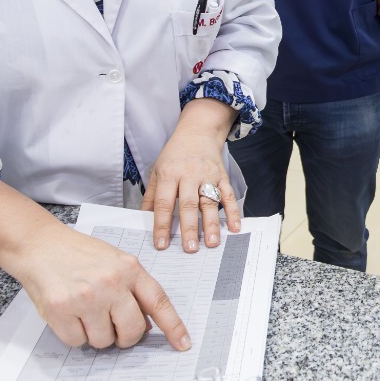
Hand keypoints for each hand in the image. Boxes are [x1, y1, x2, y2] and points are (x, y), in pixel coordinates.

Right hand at [11, 224, 189, 349]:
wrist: (40, 245)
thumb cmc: (79, 254)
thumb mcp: (116, 261)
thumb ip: (133, 289)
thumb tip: (145, 325)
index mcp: (130, 269)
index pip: (158, 302)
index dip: (173, 326)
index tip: (183, 344)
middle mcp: (110, 283)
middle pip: (132, 331)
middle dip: (125, 337)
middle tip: (114, 328)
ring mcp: (85, 297)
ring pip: (103, 341)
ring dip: (96, 335)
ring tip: (85, 313)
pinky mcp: (60, 310)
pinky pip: (77, 342)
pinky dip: (74, 335)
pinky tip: (70, 315)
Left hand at [141, 98, 240, 251]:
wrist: (197, 132)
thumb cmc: (175, 154)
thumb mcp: (157, 170)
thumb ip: (151, 195)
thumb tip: (143, 218)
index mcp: (169, 174)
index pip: (164, 203)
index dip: (161, 225)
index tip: (162, 244)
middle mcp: (189, 174)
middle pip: (188, 205)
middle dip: (189, 228)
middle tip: (190, 248)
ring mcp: (208, 175)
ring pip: (209, 202)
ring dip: (212, 224)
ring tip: (212, 243)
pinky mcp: (222, 176)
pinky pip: (228, 195)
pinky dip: (233, 211)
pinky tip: (235, 227)